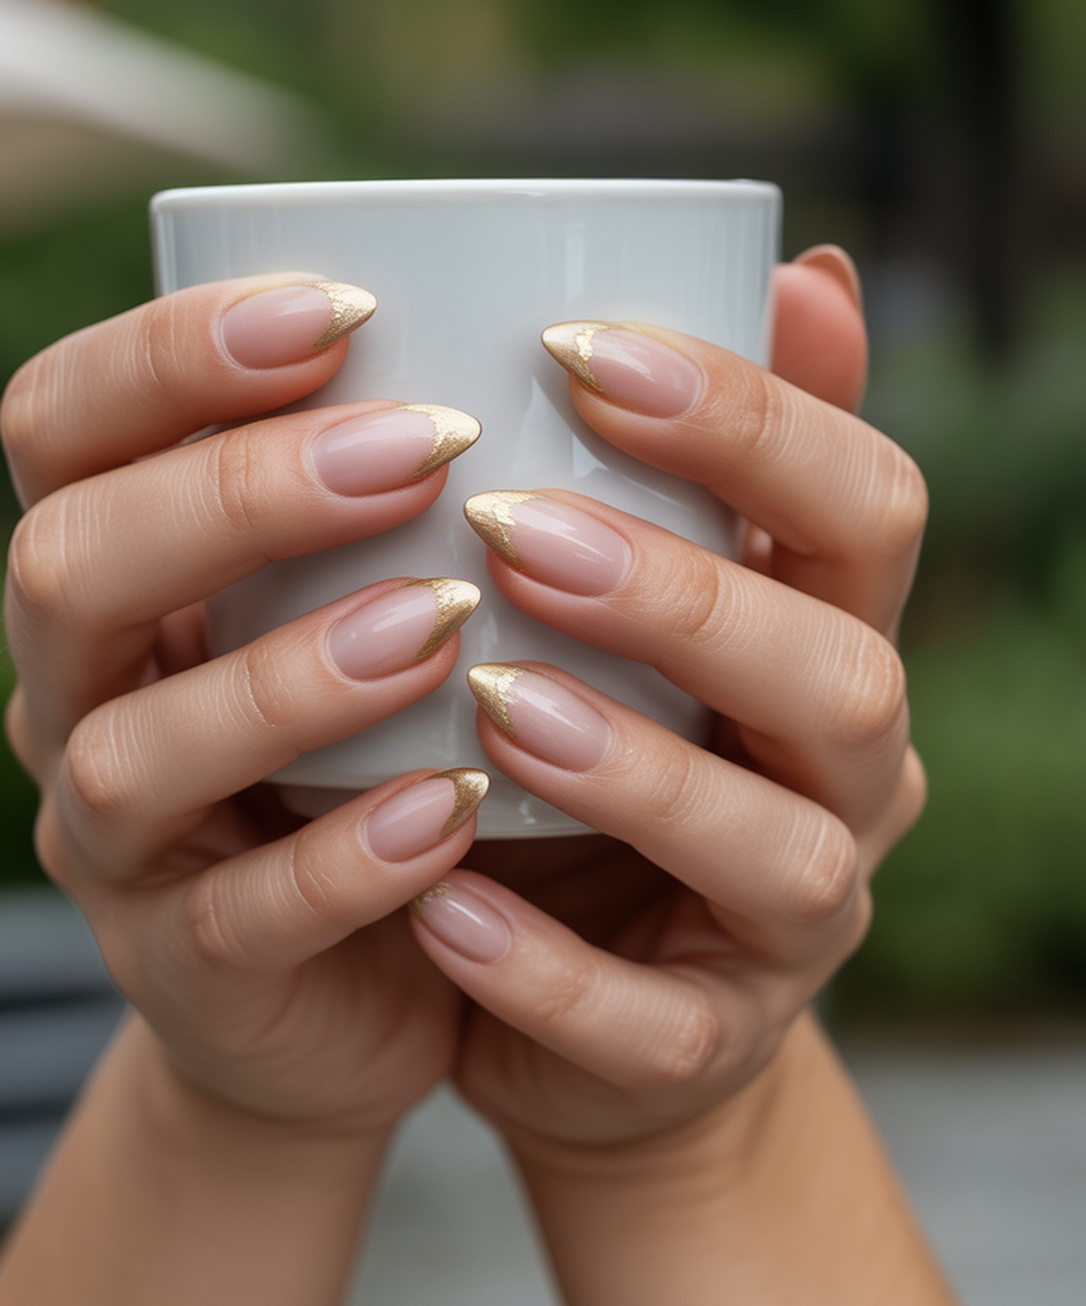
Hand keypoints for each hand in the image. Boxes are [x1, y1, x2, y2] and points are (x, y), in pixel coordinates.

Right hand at [0, 274, 487, 1133]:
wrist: (374, 984)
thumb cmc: (398, 741)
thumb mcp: (391, 591)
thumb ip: (445, 475)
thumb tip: (645, 311)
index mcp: (116, 569)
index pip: (62, 427)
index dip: (167, 355)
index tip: (343, 307)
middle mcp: (81, 695)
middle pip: (67, 566)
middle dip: (233, 493)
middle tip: (417, 449)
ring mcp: (118, 846)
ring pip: (131, 754)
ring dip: (286, 678)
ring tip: (442, 621)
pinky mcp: (188, 975)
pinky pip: (238, 921)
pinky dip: (345, 860)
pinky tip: (455, 805)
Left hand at [409, 248, 927, 1147]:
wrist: (580, 982)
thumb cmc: (604, 744)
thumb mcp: (659, 595)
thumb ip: (713, 452)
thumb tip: (800, 263)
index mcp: (830, 636)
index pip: (867, 508)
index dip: (755, 424)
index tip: (584, 349)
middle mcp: (844, 775)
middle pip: (840, 676)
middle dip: (687, 598)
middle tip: (515, 530)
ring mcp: (790, 921)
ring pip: (778, 853)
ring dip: (638, 775)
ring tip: (492, 703)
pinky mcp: (703, 1042)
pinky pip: (655, 1025)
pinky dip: (547, 971)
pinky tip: (438, 903)